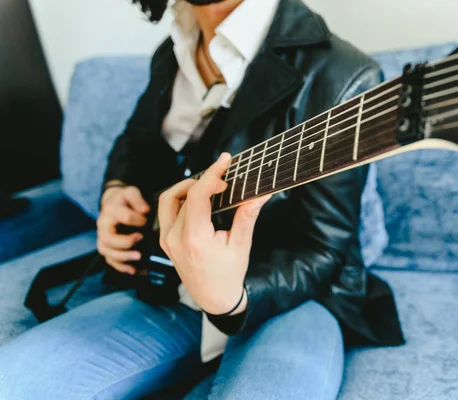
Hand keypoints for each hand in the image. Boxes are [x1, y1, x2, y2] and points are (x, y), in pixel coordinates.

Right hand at [97, 183, 149, 274]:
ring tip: (139, 257)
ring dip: (123, 257)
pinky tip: (134, 270)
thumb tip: (145, 210)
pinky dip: (121, 267)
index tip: (146, 220)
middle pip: (108, 239)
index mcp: (110, 211)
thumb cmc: (125, 200)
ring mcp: (103, 239)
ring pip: (107, 252)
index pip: (122, 216)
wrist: (114, 204)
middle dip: (125, 243)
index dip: (136, 219)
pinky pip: (110, 261)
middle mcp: (103, 227)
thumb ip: (137, 198)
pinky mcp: (107, 248)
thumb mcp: (131, 192)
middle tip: (140, 239)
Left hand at [158, 153, 269, 314]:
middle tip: (224, 180)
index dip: (211, 174)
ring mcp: (166, 240)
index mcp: (195, 239)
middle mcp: (175, 238)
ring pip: (169, 199)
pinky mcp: (165, 240)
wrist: (213, 298)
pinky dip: (181, 199)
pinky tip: (198, 199)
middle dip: (204, 180)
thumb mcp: (241, 245)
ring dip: (187, 187)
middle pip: (184, 194)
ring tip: (209, 187)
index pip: (197, 195)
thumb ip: (247, 216)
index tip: (224, 161)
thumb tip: (262, 192)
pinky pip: (167, 211)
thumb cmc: (229, 273)